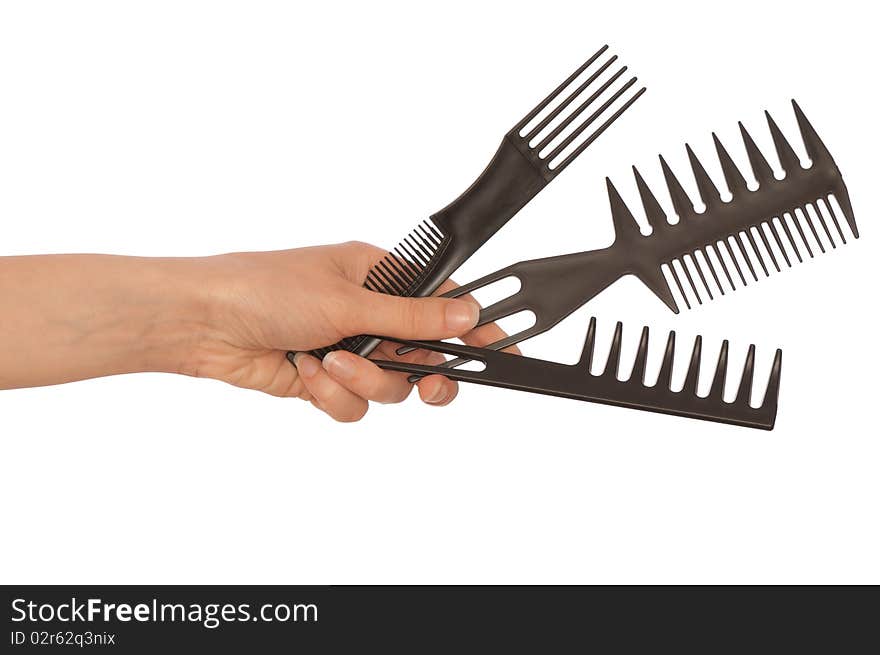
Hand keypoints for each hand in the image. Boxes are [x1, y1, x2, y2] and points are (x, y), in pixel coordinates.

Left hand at [189, 241, 516, 420]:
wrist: (203, 324)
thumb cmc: (263, 288)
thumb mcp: (348, 300)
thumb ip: (412, 317)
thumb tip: (466, 316)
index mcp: (380, 277)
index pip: (442, 304)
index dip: (472, 329)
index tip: (500, 351)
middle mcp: (368, 314)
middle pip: (422, 355)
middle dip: (418, 372)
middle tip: (429, 385)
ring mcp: (348, 349)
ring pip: (390, 385)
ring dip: (362, 381)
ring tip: (328, 362)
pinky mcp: (325, 381)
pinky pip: (355, 404)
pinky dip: (333, 395)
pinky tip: (305, 372)